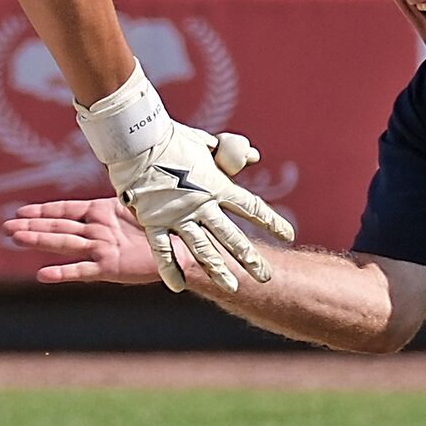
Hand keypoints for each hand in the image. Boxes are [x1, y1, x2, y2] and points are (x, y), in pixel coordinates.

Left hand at [2, 197, 160, 284]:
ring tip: (14, 237)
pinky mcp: (110, 266)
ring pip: (63, 241)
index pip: (64, 209)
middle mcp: (99, 227)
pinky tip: (42, 275)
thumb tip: (97, 209)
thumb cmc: (160, 231)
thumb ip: (111, 214)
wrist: (183, 250)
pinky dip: (61, 272)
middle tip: (5, 226)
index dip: (41, 210)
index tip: (20, 212)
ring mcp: (103, 245)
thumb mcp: (132, 216)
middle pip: (58, 224)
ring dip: (38, 238)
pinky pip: (81, 269)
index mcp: (103, 211)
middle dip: (30, 225)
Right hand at [74, 71, 295, 291]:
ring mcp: (176, 215)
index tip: (288, 235)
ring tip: (232, 287)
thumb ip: (230, 154)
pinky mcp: (152, 221)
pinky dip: (170, 269)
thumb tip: (254, 157)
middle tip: (265, 276)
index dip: (271, 222)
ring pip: (201, 249)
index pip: (251, 207)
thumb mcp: (206, 144)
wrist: (136, 138)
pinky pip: (162, 250)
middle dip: (249, 257)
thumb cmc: (172, 138)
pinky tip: (179, 286)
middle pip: (230, 236)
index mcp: (216, 184)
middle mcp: (200, 204)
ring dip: (217, 270)